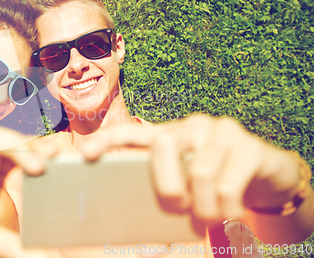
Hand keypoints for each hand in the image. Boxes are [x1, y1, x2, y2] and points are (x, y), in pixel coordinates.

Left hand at [81, 114, 302, 222]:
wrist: (266, 172)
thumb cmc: (214, 181)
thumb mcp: (187, 184)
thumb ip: (166, 191)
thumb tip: (136, 225)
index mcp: (168, 136)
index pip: (132, 132)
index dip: (107, 140)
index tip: (85, 154)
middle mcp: (191, 126)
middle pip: (163, 146)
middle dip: (166, 187)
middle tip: (177, 210)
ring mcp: (221, 131)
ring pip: (200, 172)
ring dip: (202, 209)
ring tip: (207, 222)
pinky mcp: (250, 146)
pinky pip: (229, 185)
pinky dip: (225, 211)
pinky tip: (229, 217)